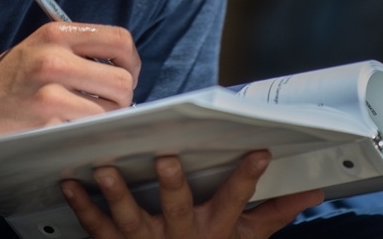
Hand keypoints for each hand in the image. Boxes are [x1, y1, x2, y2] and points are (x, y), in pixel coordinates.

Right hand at [0, 21, 140, 141]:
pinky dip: (88, 129)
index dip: (132, 61)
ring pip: (111, 106)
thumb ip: (77, 50)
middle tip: (111, 103)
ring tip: (89, 115)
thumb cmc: (6, 82)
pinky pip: (89, 125)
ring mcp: (49, 88)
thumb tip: (124, 67)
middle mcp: (54, 55)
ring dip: (108, 116)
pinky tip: (70, 126)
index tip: (126, 74)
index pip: (119, 38)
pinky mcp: (46, 117)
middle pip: (123, 77)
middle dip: (125, 95)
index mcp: (55, 32)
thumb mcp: (38, 49)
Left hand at [60, 151, 323, 238]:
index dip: (247, 178)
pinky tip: (68, 183)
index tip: (259, 152)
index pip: (235, 200)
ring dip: (117, 194)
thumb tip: (313, 189)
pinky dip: (81, 205)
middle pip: (177, 208)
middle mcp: (180, 235)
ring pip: (131, 218)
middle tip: (166, 160)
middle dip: (172, 185)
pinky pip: (96, 226)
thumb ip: (275, 212)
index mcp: (213, 228)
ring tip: (104, 170)